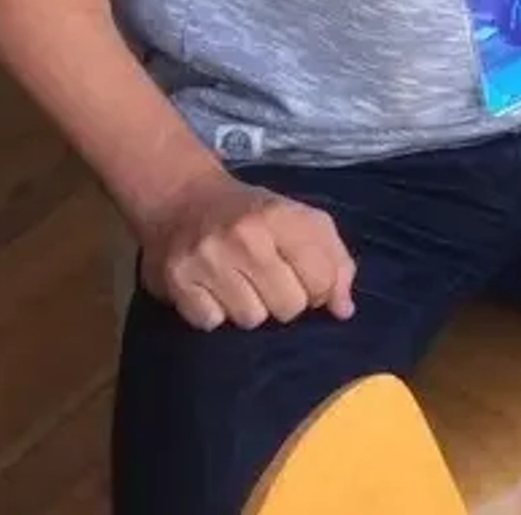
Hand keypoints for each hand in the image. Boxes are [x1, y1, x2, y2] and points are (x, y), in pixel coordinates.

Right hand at [135, 165, 356, 331]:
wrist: (183, 198)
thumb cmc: (253, 214)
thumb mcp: (302, 220)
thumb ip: (334, 259)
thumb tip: (344, 310)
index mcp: (281, 215)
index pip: (321, 278)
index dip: (321, 288)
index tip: (309, 280)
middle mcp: (244, 236)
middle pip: (288, 306)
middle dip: (287, 301)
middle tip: (274, 281)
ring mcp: (207, 259)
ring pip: (251, 319)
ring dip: (251, 308)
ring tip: (243, 283)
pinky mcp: (176, 281)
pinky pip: (211, 323)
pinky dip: (216, 313)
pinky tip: (214, 289)